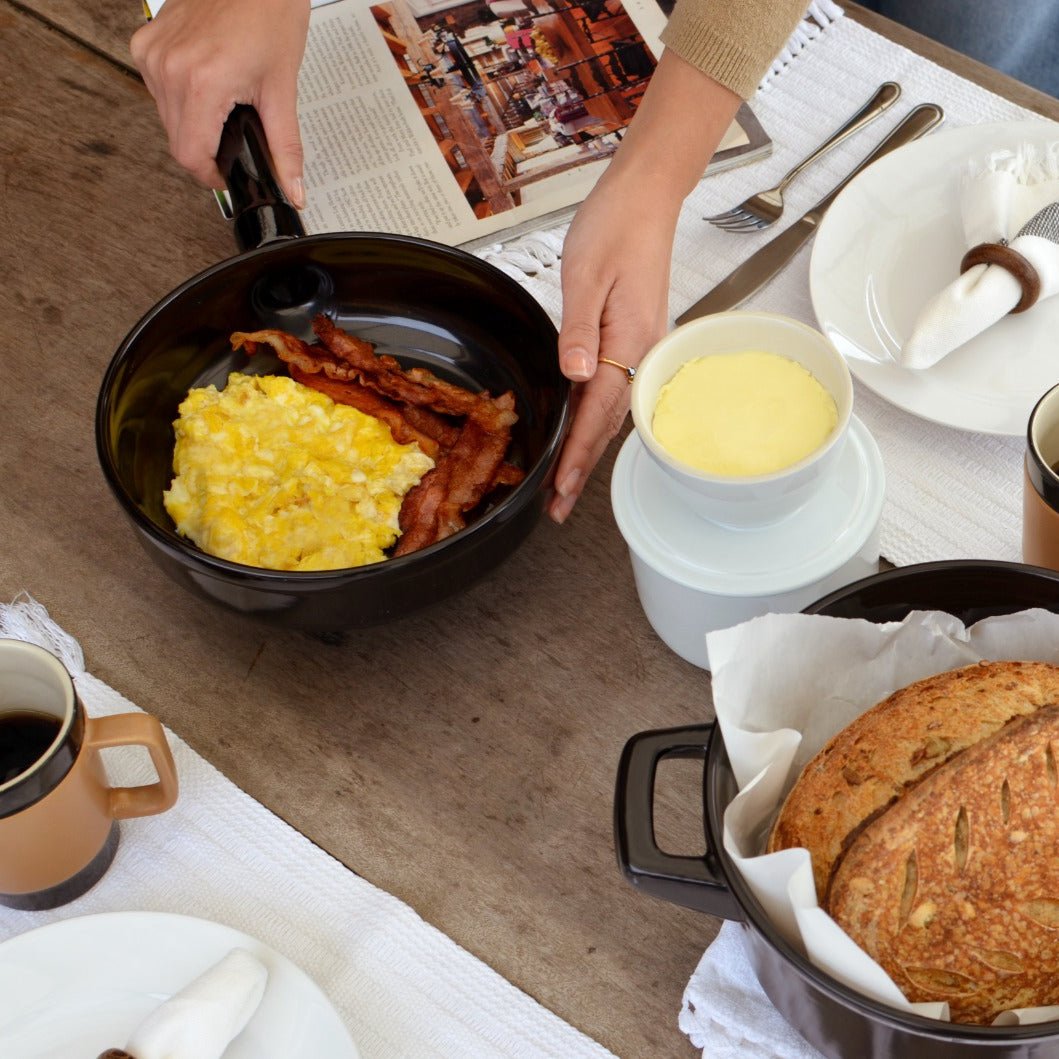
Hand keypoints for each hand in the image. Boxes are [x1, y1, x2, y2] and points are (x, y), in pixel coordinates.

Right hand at [130, 0, 310, 204]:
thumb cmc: (270, 12)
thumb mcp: (282, 88)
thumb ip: (284, 147)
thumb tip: (292, 188)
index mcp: (202, 82)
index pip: (191, 155)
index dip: (211, 176)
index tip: (228, 176)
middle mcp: (169, 67)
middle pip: (178, 141)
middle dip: (207, 151)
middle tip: (235, 141)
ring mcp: (153, 52)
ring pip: (167, 117)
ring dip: (194, 124)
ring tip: (225, 105)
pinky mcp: (146, 41)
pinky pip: (159, 89)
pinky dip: (182, 97)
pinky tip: (208, 82)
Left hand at [549, 174, 676, 522]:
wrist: (644, 197)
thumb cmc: (615, 226)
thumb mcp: (586, 275)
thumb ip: (578, 330)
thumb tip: (575, 375)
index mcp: (630, 341)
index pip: (599, 413)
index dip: (578, 455)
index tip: (562, 489)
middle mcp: (642, 351)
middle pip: (609, 424)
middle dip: (583, 467)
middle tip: (559, 507)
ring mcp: (641, 347)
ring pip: (613, 412)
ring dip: (589, 449)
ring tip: (567, 483)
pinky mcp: (634, 338)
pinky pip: (615, 391)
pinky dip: (596, 420)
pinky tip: (583, 432)